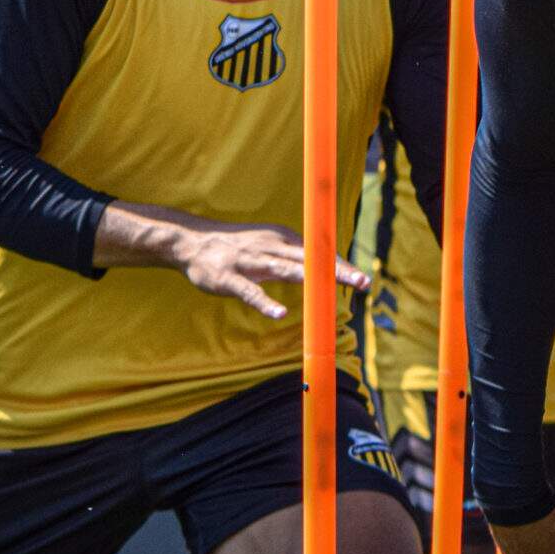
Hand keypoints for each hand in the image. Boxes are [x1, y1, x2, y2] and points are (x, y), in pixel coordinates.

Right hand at [168, 220, 366, 318]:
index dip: (340, 265)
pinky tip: (280, 314)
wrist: (191, 241)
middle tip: (363, 281)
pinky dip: (265, 303)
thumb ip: (294, 257)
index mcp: (282, 239)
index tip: (362, 278)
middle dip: (337, 270)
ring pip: (285, 270)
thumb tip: (323, 269)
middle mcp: (270, 246)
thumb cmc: (237, 248)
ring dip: (311, 280)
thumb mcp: (269, 246)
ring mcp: (250, 262)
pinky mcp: (229, 278)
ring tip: (331, 292)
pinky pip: (249, 292)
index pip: (317, 252)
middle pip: (309, 259)